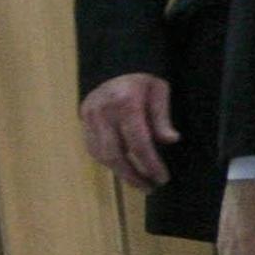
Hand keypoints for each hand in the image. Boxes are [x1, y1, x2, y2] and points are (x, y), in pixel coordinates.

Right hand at [79, 72, 178, 187]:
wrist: (112, 66)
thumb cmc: (141, 80)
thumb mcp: (159, 90)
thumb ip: (162, 116)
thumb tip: (170, 140)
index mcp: (125, 103)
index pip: (138, 142)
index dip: (150, 163)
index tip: (162, 178)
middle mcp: (103, 113)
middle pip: (116, 155)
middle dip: (133, 175)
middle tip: (149, 188)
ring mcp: (89, 120)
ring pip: (103, 156)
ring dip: (121, 173)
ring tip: (140, 182)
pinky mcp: (83, 124)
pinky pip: (95, 150)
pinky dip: (110, 163)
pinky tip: (124, 169)